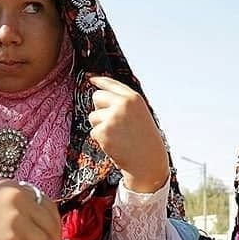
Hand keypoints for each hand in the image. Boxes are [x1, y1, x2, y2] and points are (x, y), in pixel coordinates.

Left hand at [87, 76, 168, 192]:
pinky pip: (93, 132)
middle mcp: (123, 104)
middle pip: (97, 97)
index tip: (91, 78)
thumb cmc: (143, 140)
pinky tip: (114, 144)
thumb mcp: (139, 114)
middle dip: (99, 108)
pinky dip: (101, 140)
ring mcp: (112, 117)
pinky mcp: (103, 131)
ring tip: (117, 136)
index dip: (99, 81)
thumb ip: (124, 103)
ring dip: (100, 127)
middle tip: (111, 122)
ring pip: (93, 116)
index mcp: (133, 98)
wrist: (147, 161)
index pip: (112, 84)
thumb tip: (103, 95)